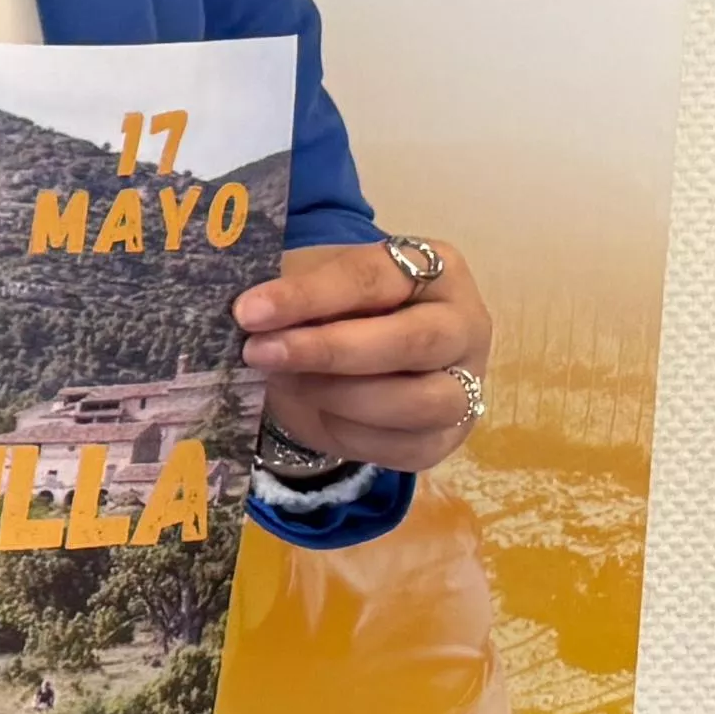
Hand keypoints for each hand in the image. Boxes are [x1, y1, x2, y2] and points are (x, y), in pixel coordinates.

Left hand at [238, 235, 490, 470]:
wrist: (347, 355)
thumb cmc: (332, 304)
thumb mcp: (310, 281)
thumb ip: (289, 290)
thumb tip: (246, 312)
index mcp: (436, 267)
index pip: (373, 277)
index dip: (308, 295)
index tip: (248, 311)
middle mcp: (465, 324)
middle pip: (413, 341)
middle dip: (329, 351)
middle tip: (259, 353)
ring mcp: (467, 384)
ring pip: (418, 402)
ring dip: (339, 396)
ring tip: (285, 382)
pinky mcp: (449, 436)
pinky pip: (405, 446)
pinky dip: (350, 434)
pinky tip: (316, 411)